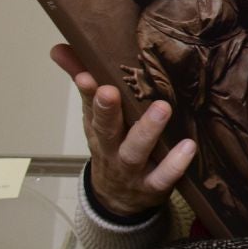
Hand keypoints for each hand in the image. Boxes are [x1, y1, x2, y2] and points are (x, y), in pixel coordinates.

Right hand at [51, 44, 194, 217]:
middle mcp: (111, 148)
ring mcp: (131, 169)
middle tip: (110, 90)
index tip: (87, 75)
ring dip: (147, 131)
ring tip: (162, 109)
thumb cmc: (111, 147)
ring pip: (135, 151)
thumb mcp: (96, 118)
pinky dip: (175, 164)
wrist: (118, 200)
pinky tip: (188, 146)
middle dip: (106, 110)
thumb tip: (59, 48)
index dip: (87, 92)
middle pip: (105, 130)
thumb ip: (84, 82)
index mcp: (97, 128)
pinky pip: (163, 177)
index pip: (89, 106)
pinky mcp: (152, 186)